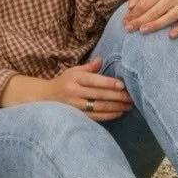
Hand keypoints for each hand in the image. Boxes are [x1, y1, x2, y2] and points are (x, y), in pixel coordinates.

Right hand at [0, 60, 131, 121]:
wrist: (46, 98)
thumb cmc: (64, 82)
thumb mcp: (73, 71)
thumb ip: (88, 67)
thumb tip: (101, 60)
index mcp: (74, 78)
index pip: (94, 81)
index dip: (108, 83)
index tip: (122, 85)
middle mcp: (74, 92)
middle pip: (99, 95)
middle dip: (117, 96)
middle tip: (131, 97)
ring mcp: (75, 106)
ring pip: (99, 107)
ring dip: (116, 107)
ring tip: (128, 105)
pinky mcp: (77, 116)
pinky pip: (96, 117)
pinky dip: (109, 115)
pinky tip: (119, 113)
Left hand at [124, 0, 177, 36]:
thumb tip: (131, 8)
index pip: (146, 2)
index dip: (135, 13)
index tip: (125, 21)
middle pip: (157, 10)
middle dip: (141, 20)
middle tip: (130, 28)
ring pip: (170, 17)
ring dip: (156, 25)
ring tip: (143, 31)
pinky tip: (170, 35)